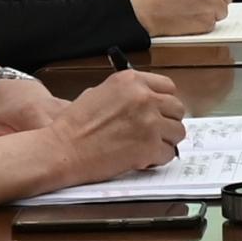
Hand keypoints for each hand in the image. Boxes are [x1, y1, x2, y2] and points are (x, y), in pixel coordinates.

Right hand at [9, 68, 189, 183]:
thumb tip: (150, 102)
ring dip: (165, 141)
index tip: (160, 112)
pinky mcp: (150, 146)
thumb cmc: (75, 125)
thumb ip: (128, 94)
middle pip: (177, 109)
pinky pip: (168, 153)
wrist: (63, 149)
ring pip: (178, 132)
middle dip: (167, 122)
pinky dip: (157, 159)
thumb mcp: (100, 93)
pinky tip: (140, 158)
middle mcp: (144, 98)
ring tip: (146, 147)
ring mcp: (150, 122)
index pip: (168, 87)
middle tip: (154, 133)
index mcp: (132, 81)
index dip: (164, 102)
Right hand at [114, 0, 234, 38]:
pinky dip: (203, 25)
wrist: (142, 8)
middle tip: (199, 4)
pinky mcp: (208, 19)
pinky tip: (188, 20)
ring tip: (191, 12)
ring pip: (222, 10)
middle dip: (215, 0)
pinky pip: (212, 24)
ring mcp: (211, 1)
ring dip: (210, 13)